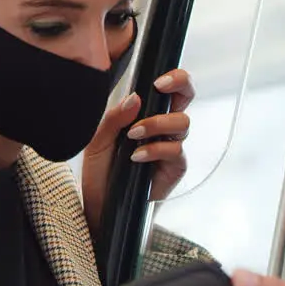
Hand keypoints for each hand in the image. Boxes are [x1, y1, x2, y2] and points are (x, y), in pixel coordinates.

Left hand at [81, 68, 194, 240]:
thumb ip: (114, 118)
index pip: (168, 89)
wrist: (100, 207)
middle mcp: (163, 128)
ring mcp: (171, 148)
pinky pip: (176, 151)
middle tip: (159, 88)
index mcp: (146, 115)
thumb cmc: (100, 173)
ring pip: (183, 123)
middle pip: (187, 97)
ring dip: (157, 123)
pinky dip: (156, 150)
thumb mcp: (97, 141)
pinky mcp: (174, 169)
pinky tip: (136, 157)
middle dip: (180, 84)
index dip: (173, 77)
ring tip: (133, 136)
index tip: (158, 80)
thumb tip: (135, 97)